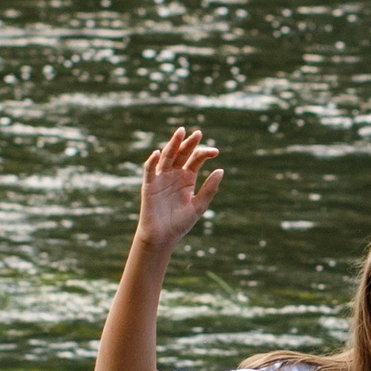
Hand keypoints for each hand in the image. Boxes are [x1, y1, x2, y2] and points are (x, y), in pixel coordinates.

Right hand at [136, 126, 222, 250]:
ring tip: (180, 132)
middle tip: (198, 133)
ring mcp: (161, 178)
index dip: (205, 153)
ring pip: (167, 157)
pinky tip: (158, 153)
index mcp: (187, 178)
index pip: (196, 159)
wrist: (162, 237)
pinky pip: (150, 170)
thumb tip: (221, 170)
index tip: (215, 152)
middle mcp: (174, 174)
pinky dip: (152, 161)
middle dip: (189, 143)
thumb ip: (209, 189)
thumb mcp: (199, 206)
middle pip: (182, 153)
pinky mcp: (149, 185)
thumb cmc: (180, 223)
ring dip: (173, 144)